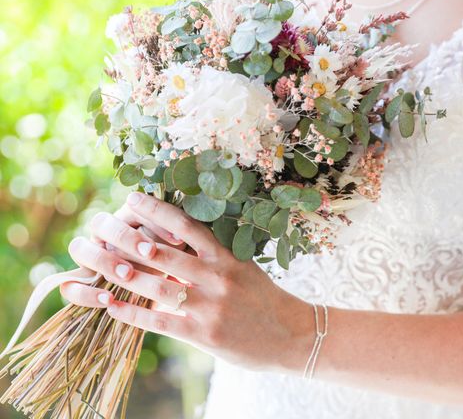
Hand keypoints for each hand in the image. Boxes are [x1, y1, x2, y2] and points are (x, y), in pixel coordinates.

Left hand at [60, 192, 313, 372]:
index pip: (186, 226)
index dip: (156, 209)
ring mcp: (210, 305)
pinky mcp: (204, 334)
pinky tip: (110, 305)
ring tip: (97, 261)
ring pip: (156, 285)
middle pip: (161, 252)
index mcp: (227, 256)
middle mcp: (217, 276)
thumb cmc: (266, 299)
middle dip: (125, 237)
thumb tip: (179, 240)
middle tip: (100, 226)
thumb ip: (215, 256)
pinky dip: (131, 313)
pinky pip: (160, 321)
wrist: (293, 335)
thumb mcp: (245, 268)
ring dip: (121, 273)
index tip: (131, 199)